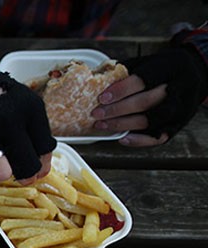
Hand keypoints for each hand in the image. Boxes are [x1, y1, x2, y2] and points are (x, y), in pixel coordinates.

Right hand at [0, 36, 55, 183]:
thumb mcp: (23, 106)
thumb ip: (35, 135)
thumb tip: (41, 173)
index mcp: (30, 108)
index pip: (45, 149)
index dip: (41, 164)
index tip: (35, 167)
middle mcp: (8, 118)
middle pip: (28, 167)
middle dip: (24, 175)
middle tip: (17, 173)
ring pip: (1, 174)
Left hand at [93, 46, 207, 146]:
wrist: (195, 75)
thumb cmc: (164, 70)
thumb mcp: (149, 62)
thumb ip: (127, 70)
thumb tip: (97, 78)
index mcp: (170, 67)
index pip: (143, 80)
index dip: (121, 90)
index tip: (102, 98)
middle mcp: (179, 88)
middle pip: (145, 102)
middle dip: (117, 110)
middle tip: (96, 114)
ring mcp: (181, 108)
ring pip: (150, 120)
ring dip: (123, 124)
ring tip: (103, 125)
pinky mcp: (179, 124)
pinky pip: (159, 136)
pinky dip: (139, 140)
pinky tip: (122, 138)